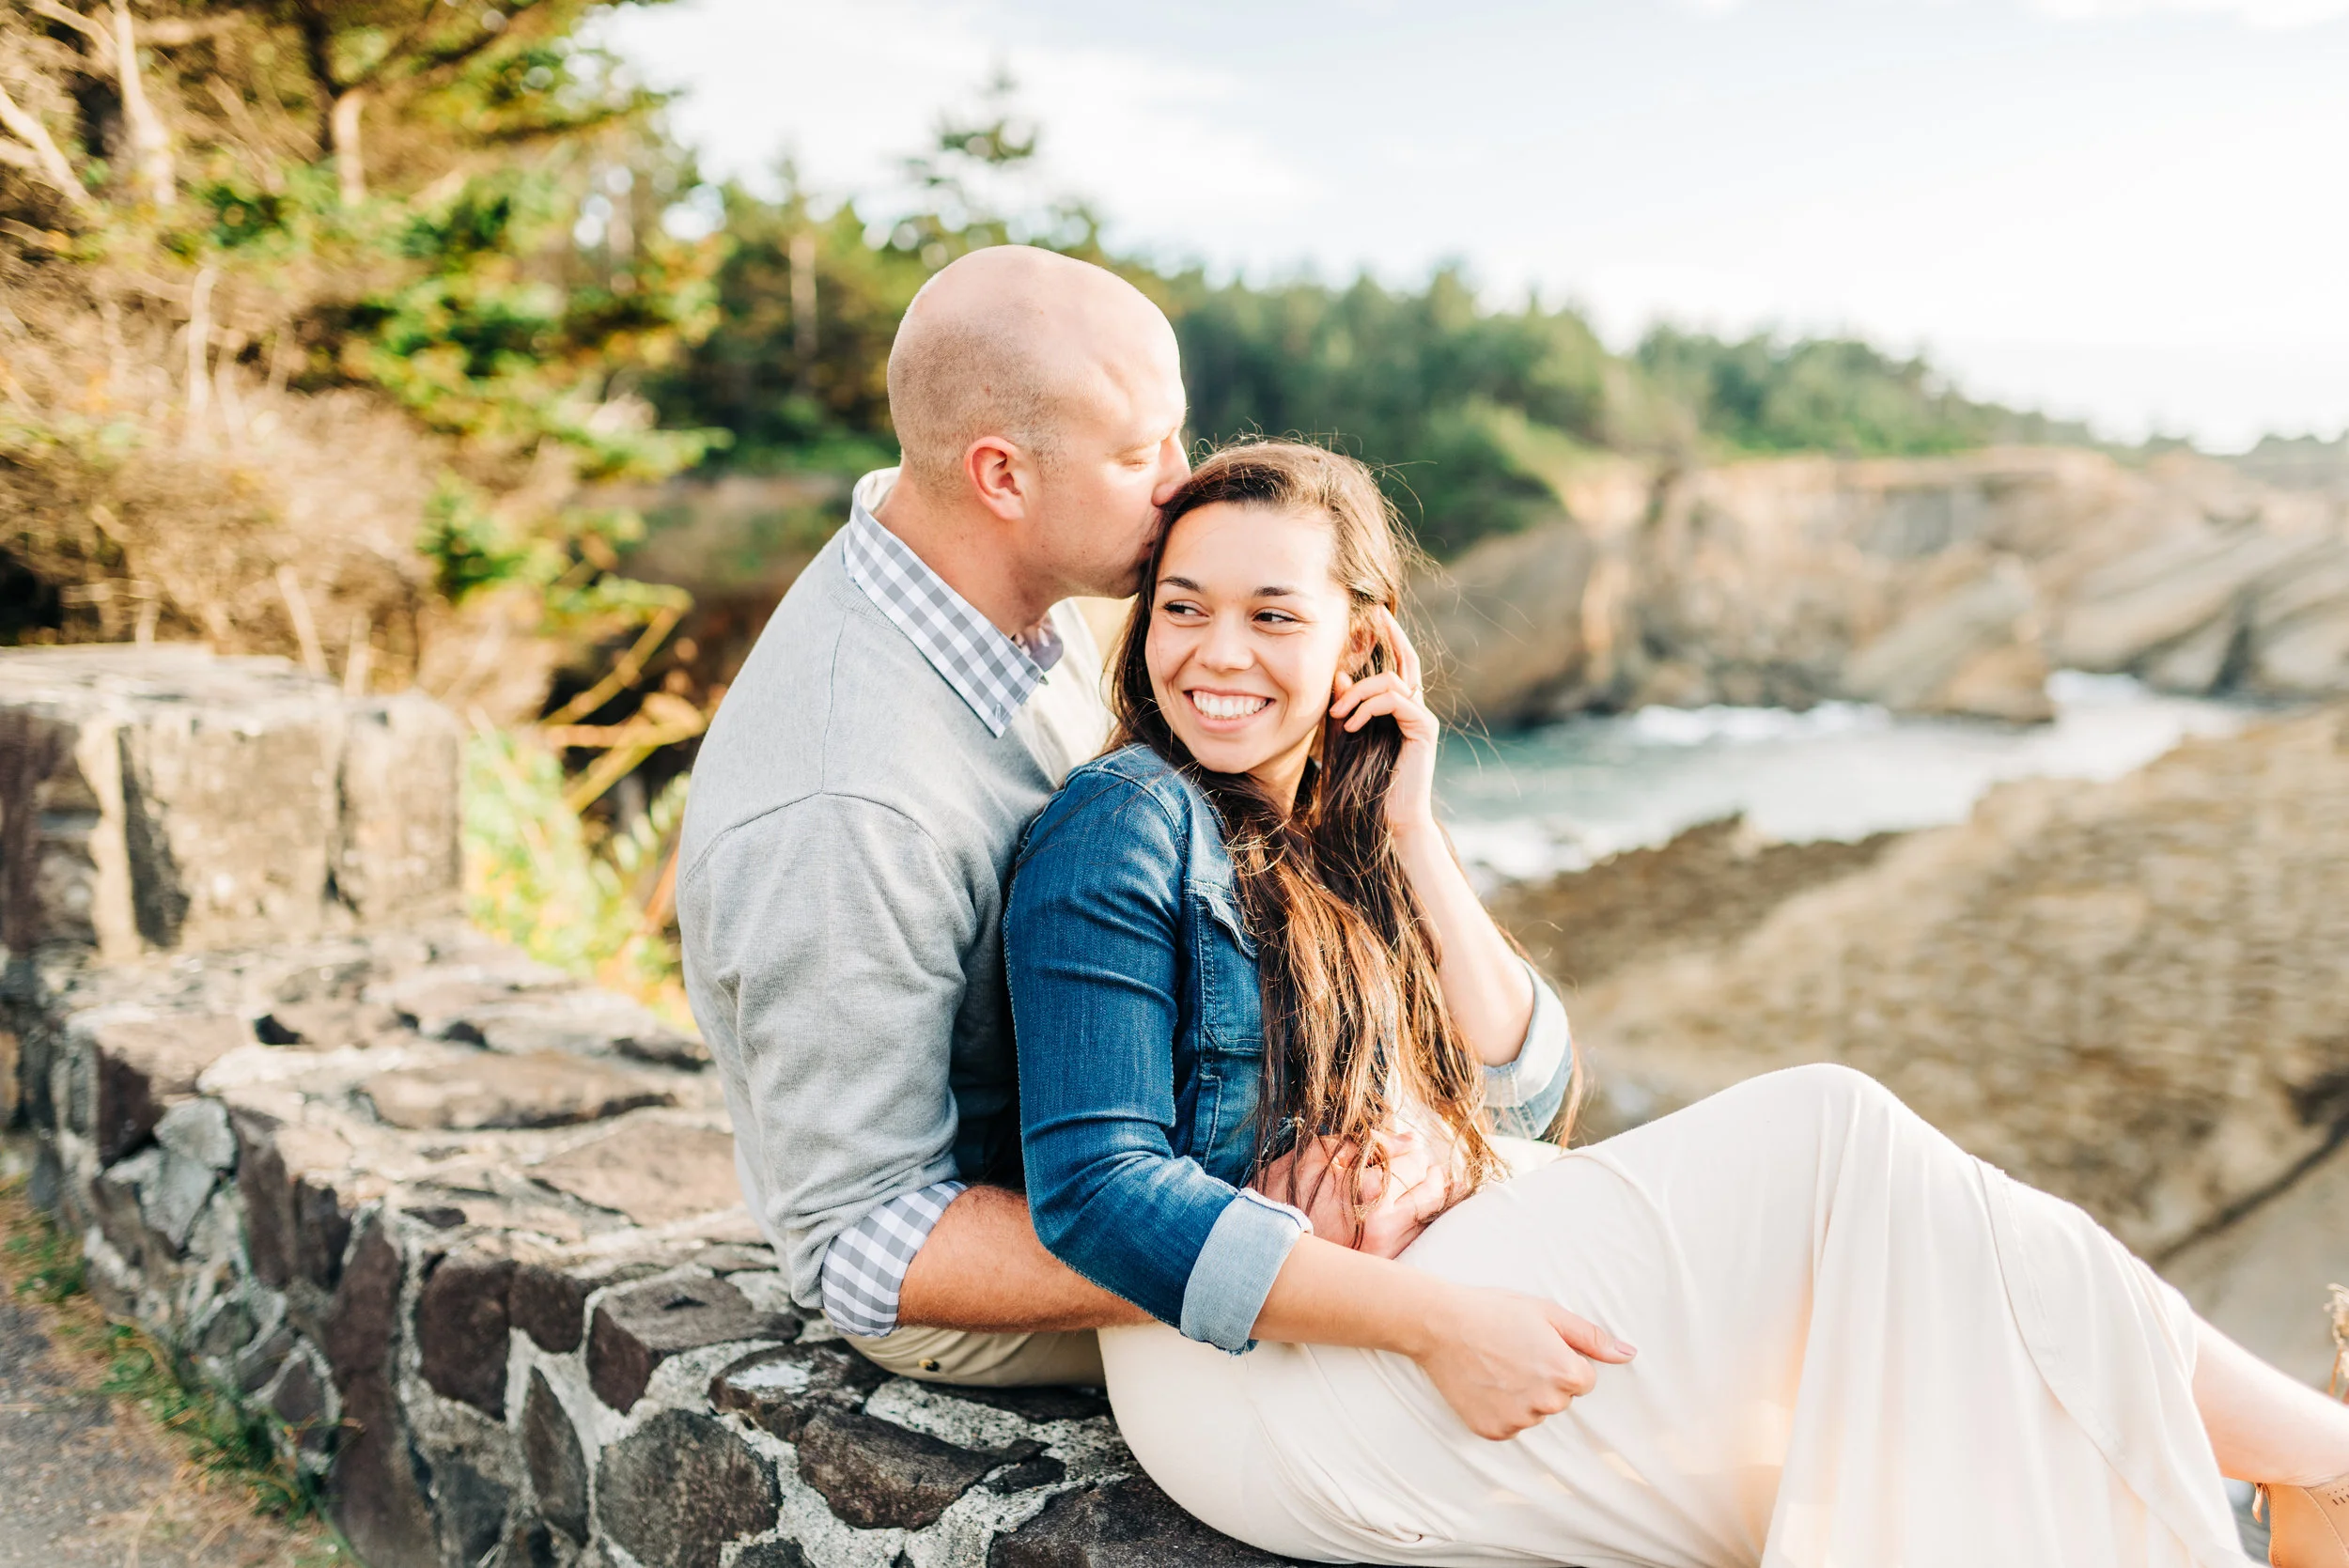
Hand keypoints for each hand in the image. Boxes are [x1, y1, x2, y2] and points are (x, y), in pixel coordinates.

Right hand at [1255, 1131, 1452, 1257]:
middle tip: (1421, 1161)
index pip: (1411, 1161)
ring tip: (1426, 1181)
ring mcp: (1383, 1252)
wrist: (1259, 1248)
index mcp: (1366, 1193)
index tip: (1405, 1142)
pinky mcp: (1378, 1268)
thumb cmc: (1282, 1196)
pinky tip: (1416, 1208)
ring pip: (1429, 1218)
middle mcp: (1382, 1227)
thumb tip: (1405, 1139)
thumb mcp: (1315, 1156)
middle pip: (1431, 1191)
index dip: (1409, 1146)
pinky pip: (1416, 1240)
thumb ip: (1361, 1142)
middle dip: (1428, 1171)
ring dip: (1431, 1194)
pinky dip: (1421, 1219)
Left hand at [1327, 606, 1437, 836]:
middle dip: (1391, 634)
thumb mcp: (1348, 738)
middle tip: (1374, 613)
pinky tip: (1351, 726)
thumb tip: (1340, 676)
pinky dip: (1369, 708)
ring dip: (1358, 693)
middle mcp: (1414, 709)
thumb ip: (1346, 708)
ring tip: (1337, 715)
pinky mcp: (1423, 729)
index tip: (1374, 616)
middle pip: (1407, 660)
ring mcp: (1422, 718)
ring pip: (1392, 681)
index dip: (1389, 638)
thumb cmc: (1366, 784)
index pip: (1397, 665)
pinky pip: (1395, 701)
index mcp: (1399, 709)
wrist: (1390, 818)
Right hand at [1414, 1285, 1636, 1440]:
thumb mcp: (1547, 1313)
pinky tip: (1485, 1384)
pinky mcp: (1493, 1431)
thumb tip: (1629, 1354)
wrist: (1439, 1324)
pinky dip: (1500, 1410)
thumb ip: (1592, 1338)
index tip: (1534, 1346)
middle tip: (1512, 1353)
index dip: (1561, 1360)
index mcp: (1566, 1373)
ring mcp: (1518, 1420)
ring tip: (1495, 1367)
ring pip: (1535, 1413)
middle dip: (1544, 1380)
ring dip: (1522, 1396)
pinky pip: (1510, 1425)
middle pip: (1560, 1399)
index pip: (1584, 1381)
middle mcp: (1547, 1403)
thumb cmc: (1495, 1312)